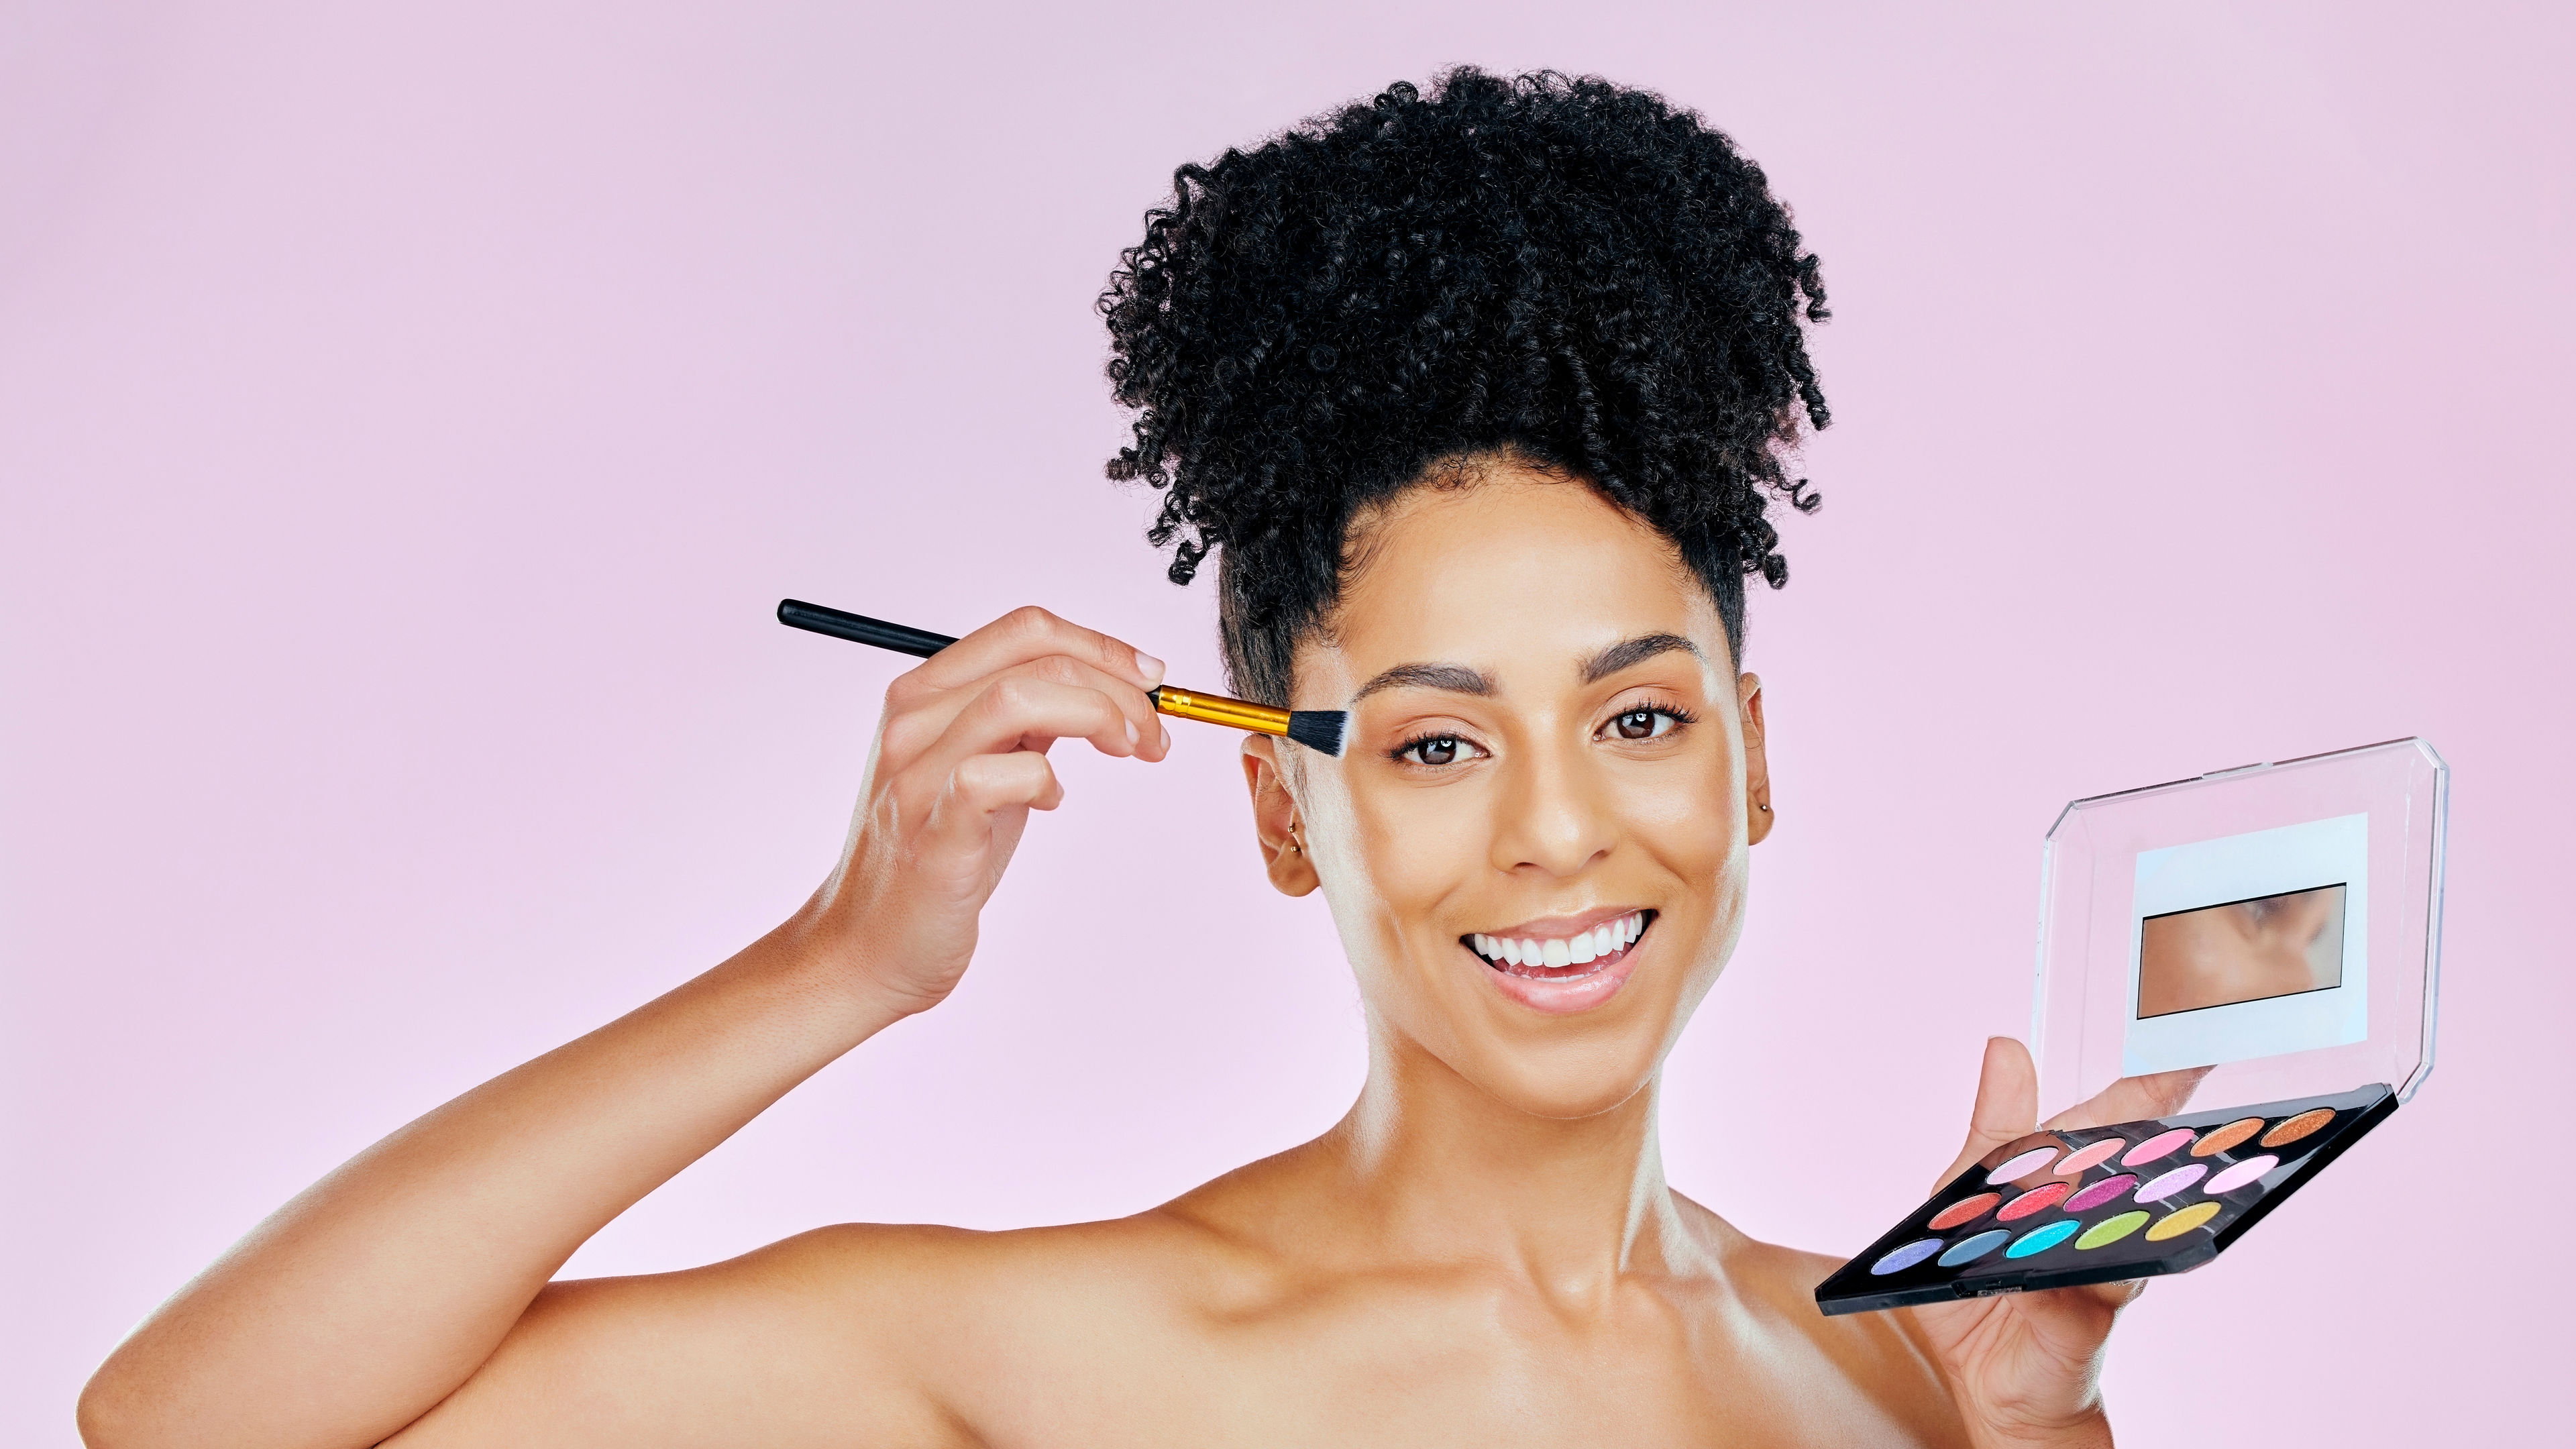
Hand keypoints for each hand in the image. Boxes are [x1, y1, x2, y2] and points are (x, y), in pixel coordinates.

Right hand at [795, 605, 1169, 1014]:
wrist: (868, 947)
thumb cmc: (934, 858)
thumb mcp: (981, 766)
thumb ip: (1023, 722)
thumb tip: (1098, 686)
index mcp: (925, 694)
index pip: (1025, 630)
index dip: (1100, 645)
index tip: (1149, 678)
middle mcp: (914, 721)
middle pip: (1035, 656)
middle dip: (1116, 684)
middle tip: (1152, 732)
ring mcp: (918, 774)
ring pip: (1018, 697)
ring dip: (1096, 715)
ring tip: (1127, 750)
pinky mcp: (934, 831)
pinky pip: (1000, 775)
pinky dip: (1046, 779)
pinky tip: (1052, 802)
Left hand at [1908, 1039, 2208, 1447]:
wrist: (1989, 1379)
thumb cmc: (1981, 1279)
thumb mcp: (1966, 1192)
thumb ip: (1995, 1126)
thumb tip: (2007, 1046)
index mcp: (2070, 1181)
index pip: (2113, 1123)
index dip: (2151, 1088)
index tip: (2188, 1051)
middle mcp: (2102, 1219)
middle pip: (2133, 1161)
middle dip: (2157, 1123)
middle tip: (2188, 1078)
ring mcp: (2104, 1265)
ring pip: (2129, 1218)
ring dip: (2132, 1189)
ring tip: (2146, 1151)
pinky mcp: (2089, 1316)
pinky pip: (2102, 1288)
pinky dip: (2098, 1272)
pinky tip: (2095, 1259)